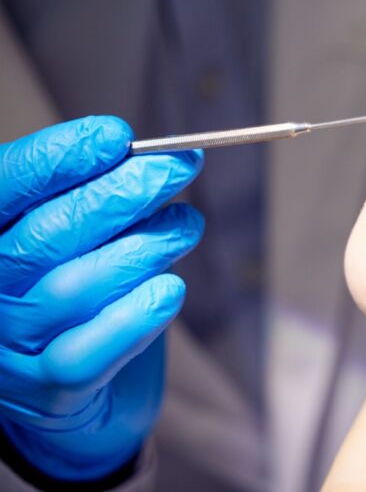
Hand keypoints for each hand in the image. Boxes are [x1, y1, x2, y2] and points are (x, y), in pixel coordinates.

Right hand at [0, 117, 202, 481]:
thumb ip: (92, 191)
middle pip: (45, 236)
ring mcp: (11, 346)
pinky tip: (169, 288)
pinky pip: (90, 352)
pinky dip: (137, 314)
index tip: (116, 136)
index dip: (57, 159)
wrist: (71, 387)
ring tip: (186, 226)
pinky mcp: (50, 391)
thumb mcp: (72, 229)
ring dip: (146, 247)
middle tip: (179, 166)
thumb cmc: (74, 286)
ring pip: (76, 288)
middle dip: (121, 194)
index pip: (5, 189)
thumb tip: (150, 156)